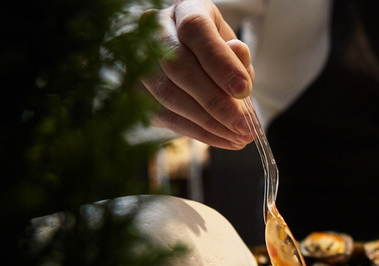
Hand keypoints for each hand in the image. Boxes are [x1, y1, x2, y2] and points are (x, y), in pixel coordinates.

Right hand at [140, 0, 254, 148]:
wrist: (191, 58)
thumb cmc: (217, 53)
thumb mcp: (234, 50)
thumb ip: (237, 59)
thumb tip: (238, 66)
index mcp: (185, 9)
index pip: (196, 30)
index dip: (219, 62)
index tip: (244, 90)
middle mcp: (155, 29)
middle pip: (178, 67)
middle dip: (215, 102)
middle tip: (243, 126)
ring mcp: (138, 59)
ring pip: (167, 94)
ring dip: (206, 122)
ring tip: (237, 138)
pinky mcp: (134, 89)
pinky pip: (163, 115)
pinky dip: (196, 131)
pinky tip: (221, 139)